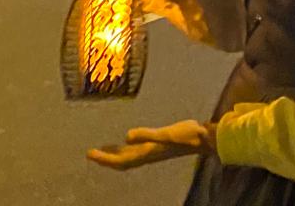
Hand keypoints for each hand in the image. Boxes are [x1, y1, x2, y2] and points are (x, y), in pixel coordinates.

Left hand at [88, 120, 214, 169]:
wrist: (204, 138)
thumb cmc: (187, 135)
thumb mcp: (166, 133)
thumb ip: (147, 135)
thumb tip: (126, 136)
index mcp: (146, 153)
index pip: (121, 161)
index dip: (105, 159)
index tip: (90, 154)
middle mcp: (147, 154)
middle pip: (121, 161)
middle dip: (106, 158)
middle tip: (90, 153)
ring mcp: (152, 150)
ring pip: (128, 156)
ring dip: (114, 154)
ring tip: (102, 150)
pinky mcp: (157, 144)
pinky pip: (137, 149)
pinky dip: (126, 146)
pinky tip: (125, 140)